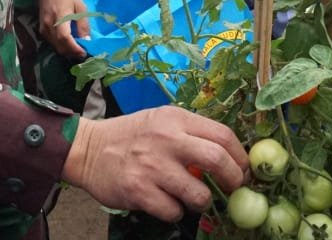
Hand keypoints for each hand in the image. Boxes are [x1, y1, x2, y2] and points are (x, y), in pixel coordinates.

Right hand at [26, 0, 87, 58]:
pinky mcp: (42, 31)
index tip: (84, 53)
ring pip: (56, 47)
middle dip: (73, 53)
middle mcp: (49, 26)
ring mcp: (44, 29)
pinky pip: (53, 44)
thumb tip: (87, 41)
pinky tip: (70, 43)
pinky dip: (62, 47)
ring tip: (78, 49)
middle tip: (84, 53)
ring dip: (68, 51)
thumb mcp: (80, 7)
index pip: (65, 38)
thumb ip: (83, 25)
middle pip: (60, 47)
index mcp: (60, 17)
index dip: (74, 48)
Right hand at [62, 106, 247, 221]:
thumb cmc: (131, 136)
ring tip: (192, 197)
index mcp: (175, 118)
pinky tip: (166, 202)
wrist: (88, 149)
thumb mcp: (161, 121)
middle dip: (234, 180)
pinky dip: (176, 212)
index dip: (240, 157)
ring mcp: (152, 166)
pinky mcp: (139, 190)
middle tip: (232, 189)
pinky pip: (174, 211)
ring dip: (202, 201)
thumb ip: (191, 134)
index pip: (223, 135)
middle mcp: (165, 139)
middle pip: (218, 161)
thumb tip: (229, 157)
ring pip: (199, 194)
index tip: (243, 170)